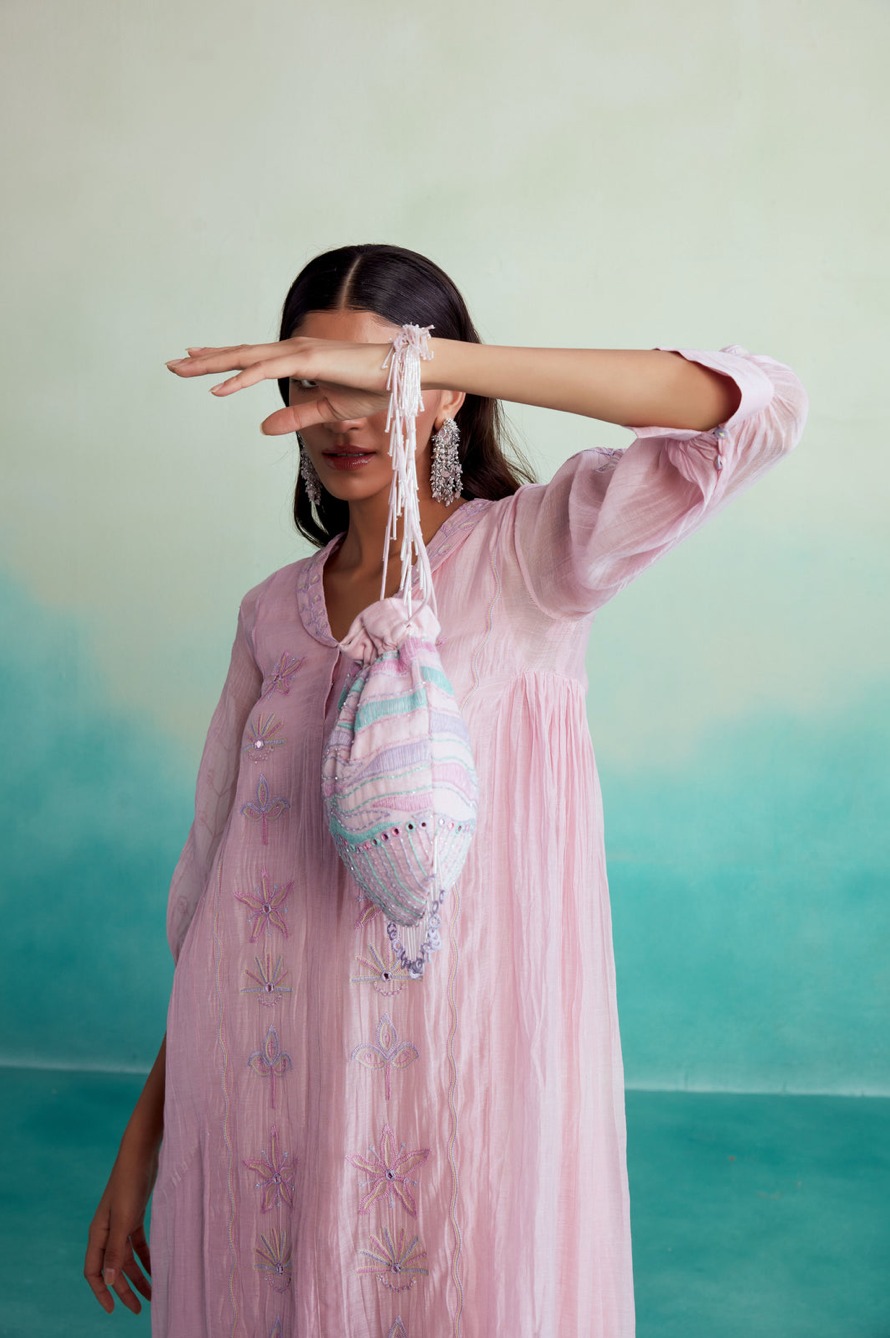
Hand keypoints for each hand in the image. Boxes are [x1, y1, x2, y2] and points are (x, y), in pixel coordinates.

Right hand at [84, 1141, 158, 1314]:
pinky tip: (157, 1268)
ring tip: (154, 1293)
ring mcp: (121, 1223)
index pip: (93, 1271)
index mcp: (98, 1233)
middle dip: (125, 1289)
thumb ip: (117, 1250)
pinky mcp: (134, 1215)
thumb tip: (110, 1280)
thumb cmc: (130, 1183)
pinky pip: (138, 1244)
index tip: (114, 1310)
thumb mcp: (124, 1219)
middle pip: (113, 1268)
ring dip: (139, 1275)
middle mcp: (107, 1230)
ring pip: (127, 1258)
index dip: (102, 1292)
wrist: (142, 1153)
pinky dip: (146, 1257)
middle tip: (140, 1309)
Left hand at [164, 336, 395, 435]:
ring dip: (213, 365)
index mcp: (298, 360)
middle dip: (205, 359)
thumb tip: (263, 427)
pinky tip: (219, 388)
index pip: (251, 358)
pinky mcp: (308, 362)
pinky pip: (267, 371)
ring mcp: (300, 353)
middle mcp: (294, 351)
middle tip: (172, 363)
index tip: (195, 360)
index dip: (222, 359)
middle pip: (241, 354)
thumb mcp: (326, 410)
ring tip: (182, 370)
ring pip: (246, 358)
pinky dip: (241, 378)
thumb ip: (295, 418)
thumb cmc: (374, 388)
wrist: (404, 376)